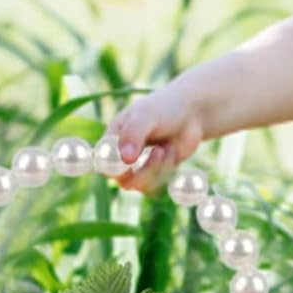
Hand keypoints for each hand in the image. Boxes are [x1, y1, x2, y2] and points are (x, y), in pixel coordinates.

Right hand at [104, 78, 206, 193]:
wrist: (190, 113)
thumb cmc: (163, 108)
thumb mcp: (146, 115)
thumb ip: (134, 134)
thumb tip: (125, 158)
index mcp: (113, 140)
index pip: (103, 161)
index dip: (112, 166)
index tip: (131, 160)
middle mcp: (122, 156)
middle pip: (122, 180)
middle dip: (143, 170)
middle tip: (159, 150)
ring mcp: (138, 167)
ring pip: (141, 185)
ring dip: (157, 168)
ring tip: (166, 146)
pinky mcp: (155, 174)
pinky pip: (156, 184)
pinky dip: (166, 169)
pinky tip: (171, 151)